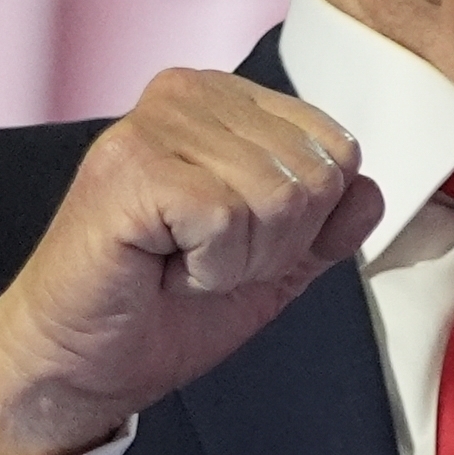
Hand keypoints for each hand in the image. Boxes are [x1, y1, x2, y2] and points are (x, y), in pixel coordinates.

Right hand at [0, 69, 384, 454]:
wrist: (86, 362)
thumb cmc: (166, 307)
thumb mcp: (276, 261)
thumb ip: (329, 221)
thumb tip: (367, 189)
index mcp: (228, 102)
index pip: (338, 150)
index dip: (305, 224)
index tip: (235, 242)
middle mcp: (191, 93)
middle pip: (317, 175)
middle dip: (274, 244)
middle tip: (203, 259)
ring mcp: (156, 124)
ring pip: (280, 198)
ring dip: (240, 259)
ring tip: (180, 261)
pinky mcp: (133, 167)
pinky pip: (230, 219)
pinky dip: (209, 267)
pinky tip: (163, 265)